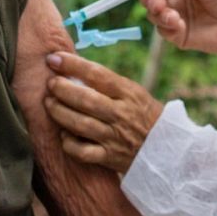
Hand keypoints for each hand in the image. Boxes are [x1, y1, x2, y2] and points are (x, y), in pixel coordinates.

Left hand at [44, 53, 164, 173]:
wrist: (168, 149)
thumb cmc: (145, 115)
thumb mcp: (134, 93)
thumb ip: (108, 84)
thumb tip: (73, 69)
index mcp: (129, 93)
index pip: (97, 74)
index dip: (72, 65)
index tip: (54, 58)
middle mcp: (121, 114)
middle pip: (85, 99)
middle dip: (62, 89)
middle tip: (50, 83)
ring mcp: (114, 137)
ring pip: (80, 124)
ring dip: (59, 112)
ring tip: (49, 103)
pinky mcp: (109, 158)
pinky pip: (82, 152)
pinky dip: (69, 143)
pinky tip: (63, 134)